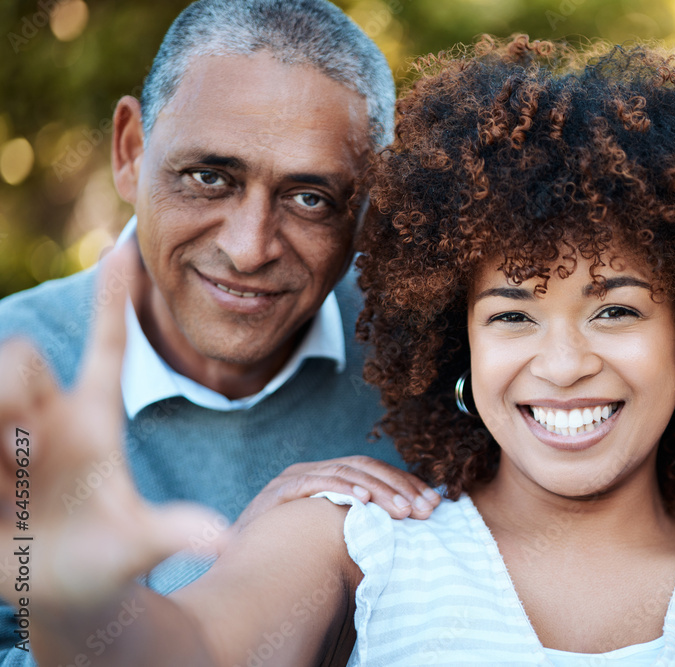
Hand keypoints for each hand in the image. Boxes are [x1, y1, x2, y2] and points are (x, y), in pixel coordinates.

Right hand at [0, 243, 225, 611]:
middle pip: (19, 357)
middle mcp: (46, 418)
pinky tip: (2, 505)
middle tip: (25, 444)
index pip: (106, 348)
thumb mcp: (139, 546)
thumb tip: (220, 540)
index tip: (123, 254)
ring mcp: (6, 437)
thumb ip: (173, 534)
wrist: (66, 595)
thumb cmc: (110, 560)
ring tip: (13, 493)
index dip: (112, 303)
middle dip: (11, 388)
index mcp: (94, 420)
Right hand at [231, 455, 440, 532]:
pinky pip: (316, 483)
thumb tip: (410, 522)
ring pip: (348, 472)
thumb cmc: (289, 553)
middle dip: (401, 487)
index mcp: (329, 477)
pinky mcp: (280, 491)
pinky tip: (364, 501)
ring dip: (380, 491)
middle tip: (427, 509)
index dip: (407, 484)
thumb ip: (361, 524)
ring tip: (404, 510)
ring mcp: (296, 477)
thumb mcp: (332, 534)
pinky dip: (343, 488)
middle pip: (367, 468)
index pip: (376, 472)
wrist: (239, 565)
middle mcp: (314, 471)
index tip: (434, 503)